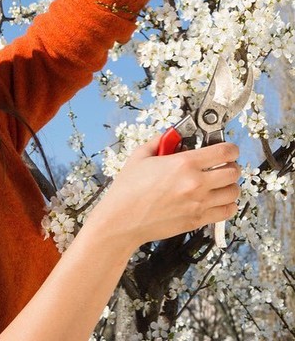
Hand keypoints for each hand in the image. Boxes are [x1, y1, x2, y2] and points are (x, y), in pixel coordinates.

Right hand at [97, 138, 240, 247]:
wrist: (122, 219)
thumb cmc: (128, 188)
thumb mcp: (140, 156)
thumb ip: (159, 142)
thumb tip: (170, 135)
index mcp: (183, 163)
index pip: (223, 152)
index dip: (231, 148)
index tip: (229, 149)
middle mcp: (196, 183)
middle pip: (233, 172)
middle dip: (231, 166)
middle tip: (223, 165)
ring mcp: (199, 203)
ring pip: (234, 192)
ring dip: (230, 185)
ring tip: (220, 183)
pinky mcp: (198, 220)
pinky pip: (227, 211)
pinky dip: (227, 204)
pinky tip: (216, 199)